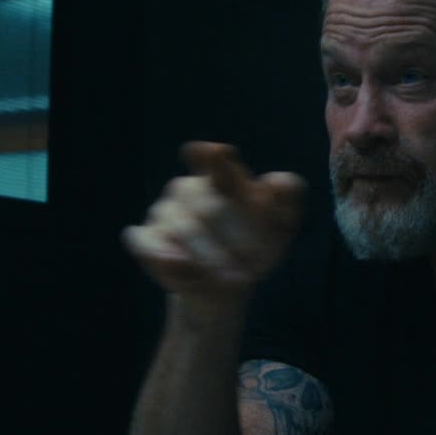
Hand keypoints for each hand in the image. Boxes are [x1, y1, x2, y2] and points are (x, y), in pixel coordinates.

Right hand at [123, 141, 306, 309]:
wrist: (231, 284)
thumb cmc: (259, 245)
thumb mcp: (282, 224)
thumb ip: (289, 198)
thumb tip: (276, 181)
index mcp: (221, 177)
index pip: (218, 163)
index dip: (216, 159)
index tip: (217, 151)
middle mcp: (188, 188)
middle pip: (210, 208)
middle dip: (238, 238)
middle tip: (259, 264)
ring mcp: (164, 212)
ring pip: (185, 230)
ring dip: (213, 257)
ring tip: (239, 279)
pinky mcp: (146, 237)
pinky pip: (150, 243)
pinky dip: (166, 255)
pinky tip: (184, 266)